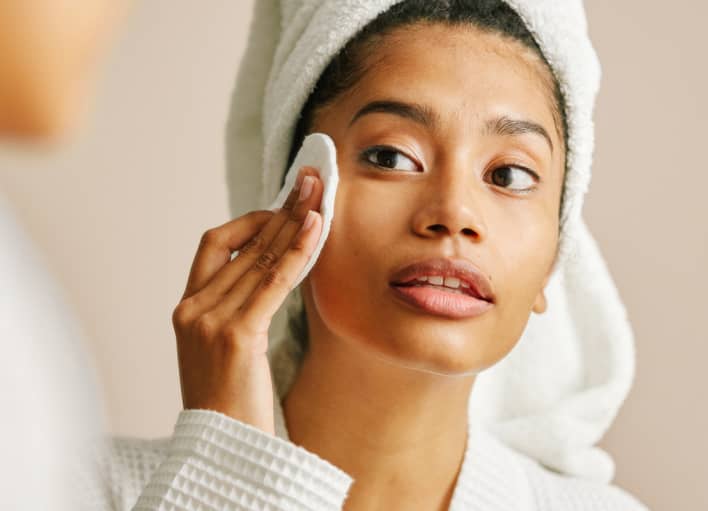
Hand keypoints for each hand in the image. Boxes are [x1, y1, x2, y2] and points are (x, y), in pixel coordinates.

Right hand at [171, 166, 323, 433]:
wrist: (222, 447)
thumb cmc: (232, 401)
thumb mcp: (227, 348)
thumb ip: (241, 308)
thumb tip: (277, 271)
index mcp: (188, 308)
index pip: (215, 244)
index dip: (251, 220)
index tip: (284, 205)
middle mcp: (193, 308)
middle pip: (243, 244)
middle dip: (281, 209)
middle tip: (311, 182)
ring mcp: (209, 321)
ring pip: (259, 258)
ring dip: (293, 223)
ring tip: (318, 195)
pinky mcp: (235, 335)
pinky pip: (272, 282)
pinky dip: (297, 251)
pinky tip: (315, 228)